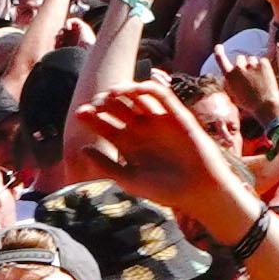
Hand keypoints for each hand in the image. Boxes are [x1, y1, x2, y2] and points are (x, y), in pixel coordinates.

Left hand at [69, 81, 261, 243]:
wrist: (198, 191)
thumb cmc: (165, 190)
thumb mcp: (131, 179)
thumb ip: (107, 166)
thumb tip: (82, 150)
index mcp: (127, 144)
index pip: (104, 125)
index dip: (91, 117)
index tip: (80, 113)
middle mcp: (140, 130)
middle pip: (117, 108)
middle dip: (106, 102)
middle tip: (98, 102)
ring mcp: (157, 121)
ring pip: (137, 97)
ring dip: (125, 90)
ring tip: (114, 93)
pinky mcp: (176, 116)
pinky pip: (162, 96)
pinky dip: (150, 88)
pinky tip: (137, 88)